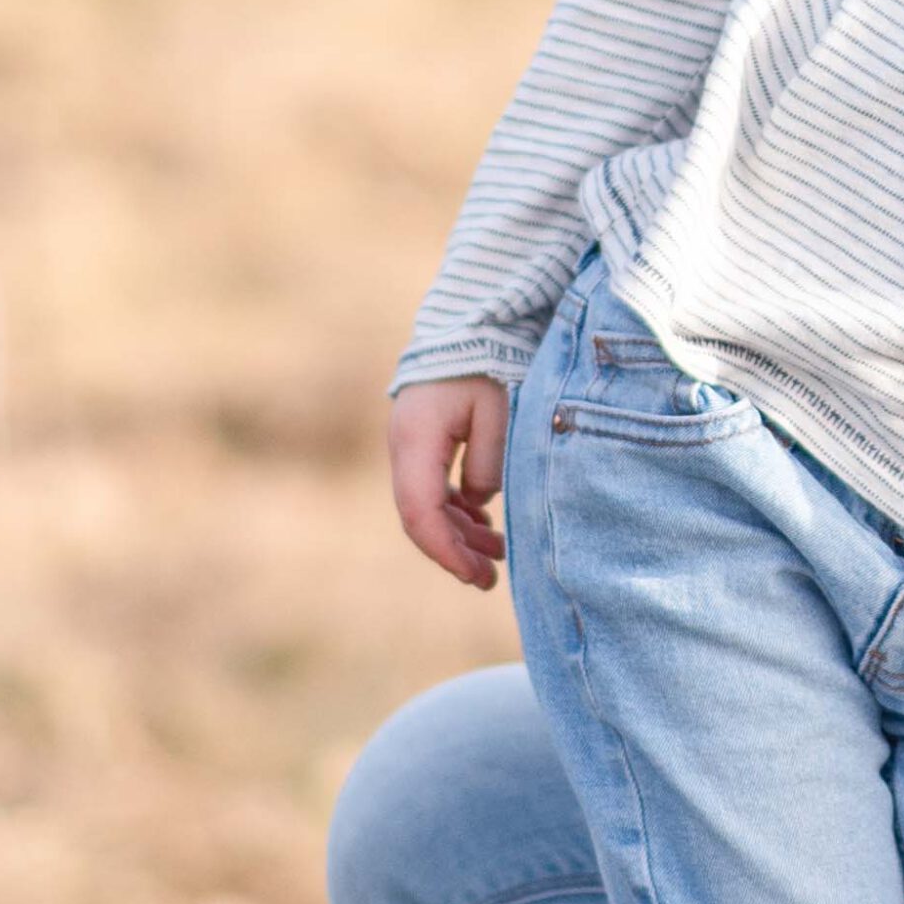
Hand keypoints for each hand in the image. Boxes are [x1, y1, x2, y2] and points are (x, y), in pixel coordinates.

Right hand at [390, 375, 509, 587]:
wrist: (469, 324)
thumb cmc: (487, 362)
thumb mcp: (499, 411)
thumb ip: (490, 461)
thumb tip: (479, 502)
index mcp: (416, 440)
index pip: (420, 512)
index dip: (446, 551)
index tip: (475, 575)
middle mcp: (404, 448)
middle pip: (420, 516)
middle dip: (453, 552)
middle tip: (490, 579)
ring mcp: (411, 447)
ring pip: (427, 506)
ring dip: (458, 534)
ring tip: (497, 554)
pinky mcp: (424, 445)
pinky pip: (434, 489)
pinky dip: (458, 512)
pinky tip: (484, 525)